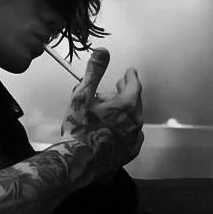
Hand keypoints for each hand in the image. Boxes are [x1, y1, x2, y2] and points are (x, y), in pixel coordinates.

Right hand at [60, 48, 143, 179]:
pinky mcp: (129, 152)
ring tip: (108, 112)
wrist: (77, 161)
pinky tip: (113, 130)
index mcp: (126, 105)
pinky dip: (124, 129)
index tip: (128, 72)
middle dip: (124, 94)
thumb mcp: (82, 96)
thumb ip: (94, 72)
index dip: (130, 77)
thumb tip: (103, 51)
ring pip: (132, 119)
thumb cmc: (78, 128)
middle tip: (115, 90)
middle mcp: (135, 121)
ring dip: (123, 112)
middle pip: (134, 102)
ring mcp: (133, 139)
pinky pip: (131, 135)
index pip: (134, 85)